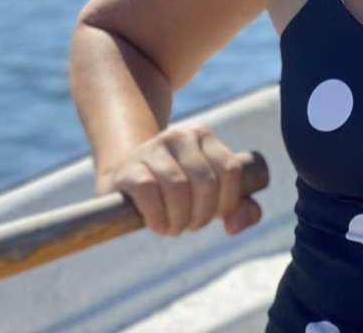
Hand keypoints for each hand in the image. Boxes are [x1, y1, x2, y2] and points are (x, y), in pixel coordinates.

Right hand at [98, 123, 261, 236]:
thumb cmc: (174, 190)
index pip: (230, 171)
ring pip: (178, 187)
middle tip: (188, 225)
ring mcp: (153, 147)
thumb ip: (236, 208)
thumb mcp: (208, 194)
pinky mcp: (129, 166)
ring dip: (179, 219)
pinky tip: (156, 224)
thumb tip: (233, 226)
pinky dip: (157, 216)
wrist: (125, 179)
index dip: (226, 202)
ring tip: (172, 226)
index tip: (213, 216)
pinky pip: (149, 190)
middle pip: (206, 183)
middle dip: (201, 216)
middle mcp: (179, 136)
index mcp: (203, 136)